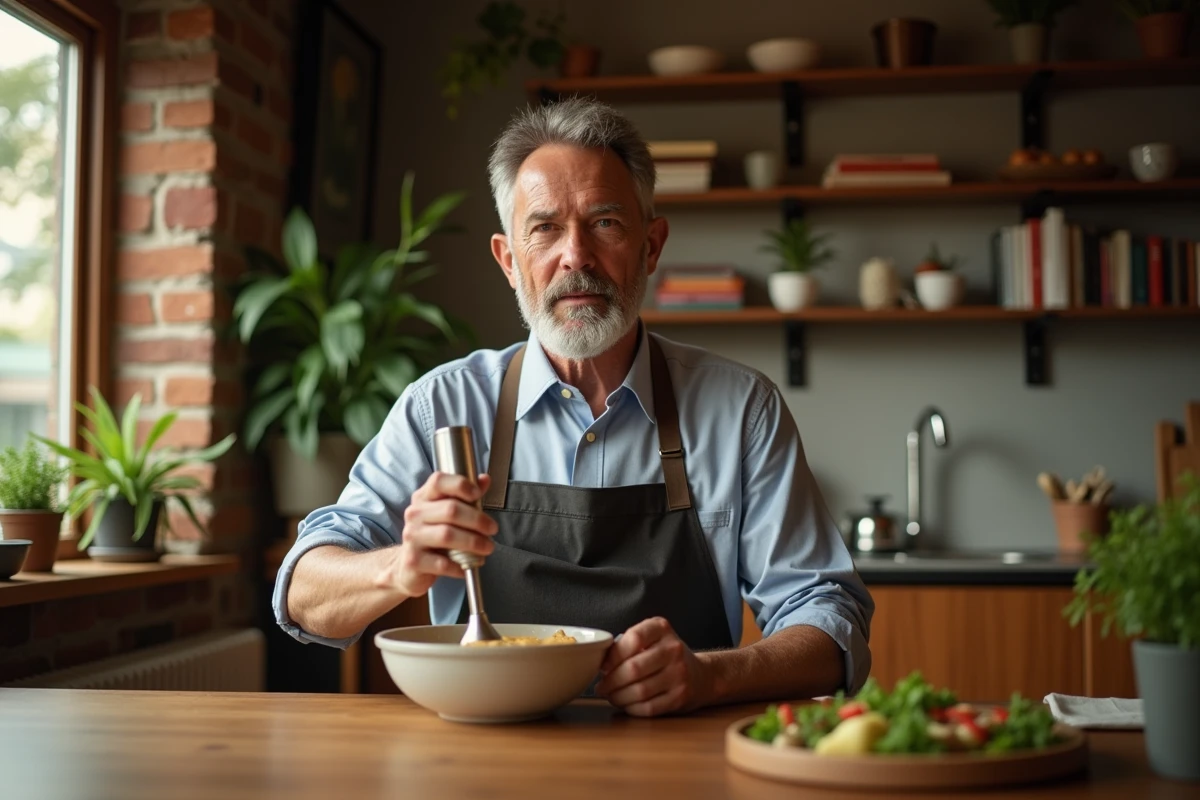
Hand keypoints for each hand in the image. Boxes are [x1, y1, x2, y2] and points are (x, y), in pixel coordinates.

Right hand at [393, 472, 497, 597]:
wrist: (409, 566)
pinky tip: (468, 566)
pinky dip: (460, 565)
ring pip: (447, 535)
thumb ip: (466, 496)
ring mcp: (412, 537)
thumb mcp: (447, 513)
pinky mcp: (413, 561)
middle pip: (450, 510)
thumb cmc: (433, 535)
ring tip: (486, 547)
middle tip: (492, 529)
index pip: (438, 481)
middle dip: (477, 520)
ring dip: (473, 542)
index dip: (461, 485)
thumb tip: (484, 479)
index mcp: (423, 498)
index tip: (478, 494)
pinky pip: (442, 563)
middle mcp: (414, 514)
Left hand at [596, 617, 713, 716]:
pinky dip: (632, 708)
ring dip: (618, 697)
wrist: (701, 676)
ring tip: (612, 696)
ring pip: (639, 690)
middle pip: (633, 668)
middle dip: (611, 681)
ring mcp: (679, 674)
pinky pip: (649, 707)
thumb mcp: (652, 638)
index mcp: (662, 629)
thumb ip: (628, 644)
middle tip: (601, 687)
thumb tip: (598, 661)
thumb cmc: (666, 656)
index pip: (634, 638)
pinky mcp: (680, 697)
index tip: (601, 666)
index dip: (612, 655)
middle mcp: (674, 649)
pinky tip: (627, 704)